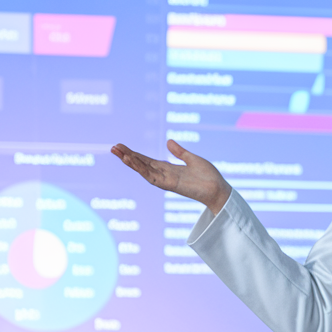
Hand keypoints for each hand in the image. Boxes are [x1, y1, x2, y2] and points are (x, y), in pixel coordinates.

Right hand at [111, 140, 230, 215]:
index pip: (147, 160)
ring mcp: (166, 180)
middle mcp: (164, 175)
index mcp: (168, 169)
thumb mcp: (192, 159)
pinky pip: (152, 176)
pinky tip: (132, 161)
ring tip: (118, 153)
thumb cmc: (208, 177)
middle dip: (127, 156)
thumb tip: (168, 141)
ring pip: (143, 170)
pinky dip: (141, 169)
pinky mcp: (170, 184)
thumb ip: (180, 152)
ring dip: (131, 162)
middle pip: (141, 164)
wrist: (218, 189)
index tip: (121, 147)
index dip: (134, 154)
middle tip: (113, 147)